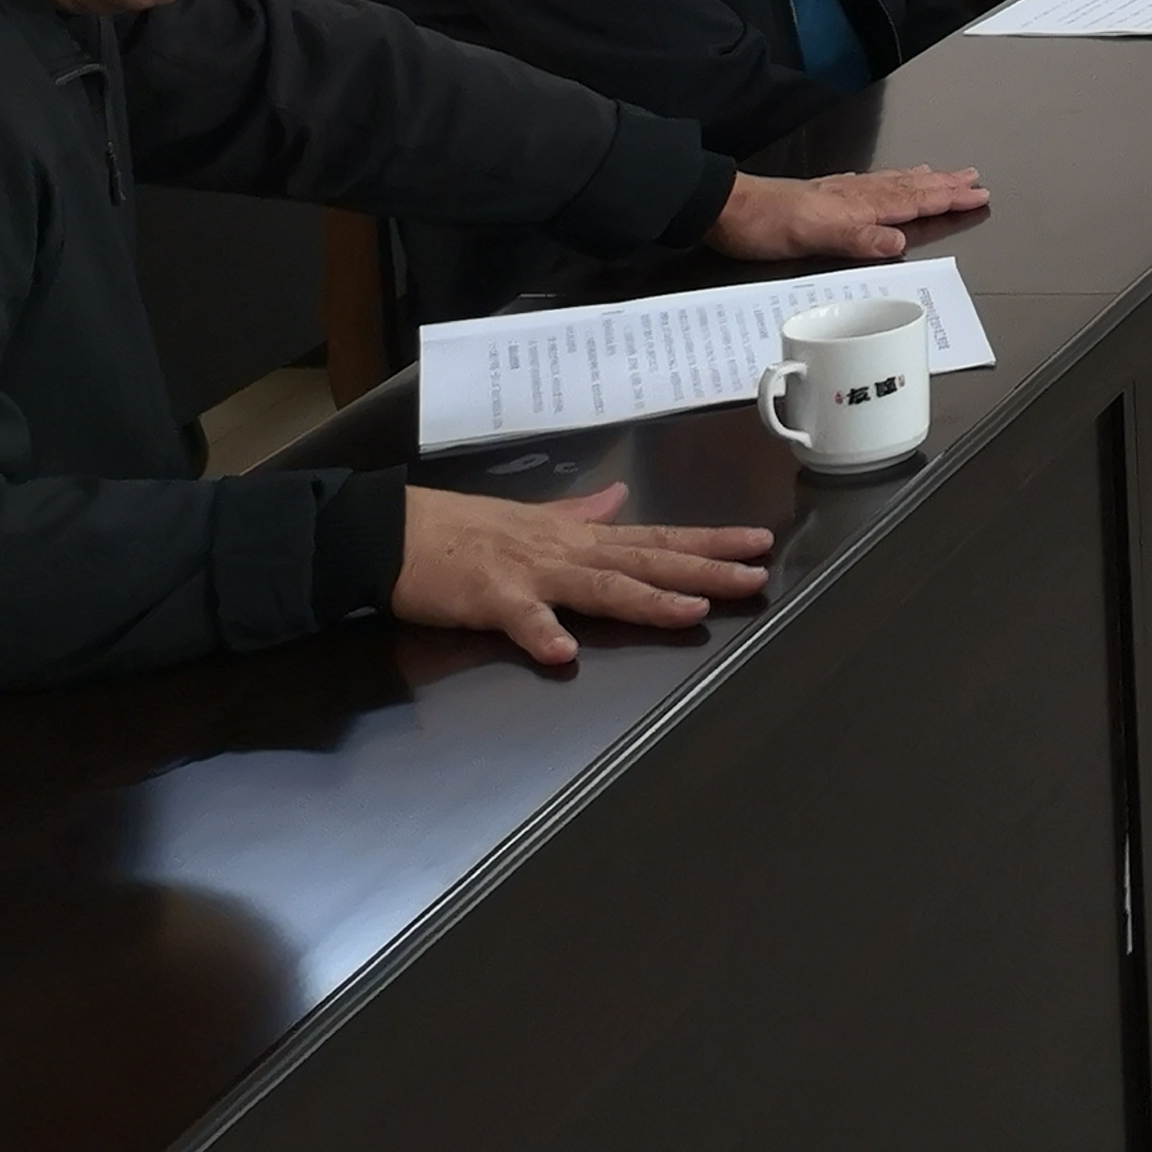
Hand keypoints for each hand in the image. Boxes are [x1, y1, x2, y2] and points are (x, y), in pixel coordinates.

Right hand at [395, 480, 773, 669]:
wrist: (392, 532)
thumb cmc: (460, 528)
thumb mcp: (531, 516)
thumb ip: (578, 512)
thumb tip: (616, 498)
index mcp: (579, 537)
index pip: (657, 537)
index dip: (710, 542)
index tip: (759, 543)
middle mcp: (567, 551)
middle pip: (647, 560)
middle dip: (705, 570)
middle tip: (756, 577)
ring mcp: (531, 573)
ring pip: (600, 586)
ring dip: (646, 599)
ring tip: (691, 610)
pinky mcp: (490, 598)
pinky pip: (520, 620)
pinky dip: (541, 635)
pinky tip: (563, 654)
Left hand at [711, 166, 988, 262]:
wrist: (727, 208)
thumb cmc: (767, 226)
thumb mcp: (813, 238)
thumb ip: (858, 240)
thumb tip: (900, 243)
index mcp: (858, 207)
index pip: (913, 201)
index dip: (947, 199)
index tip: (979, 194)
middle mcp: (854, 196)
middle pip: (909, 187)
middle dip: (945, 185)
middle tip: (975, 178)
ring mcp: (840, 193)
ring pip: (892, 184)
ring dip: (923, 180)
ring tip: (945, 174)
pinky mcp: (824, 196)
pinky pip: (871, 185)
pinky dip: (889, 182)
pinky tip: (887, 182)